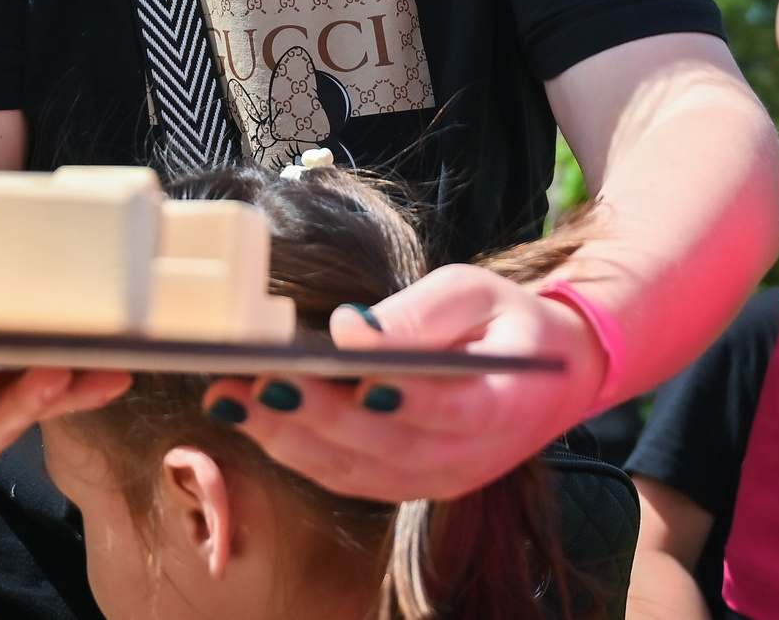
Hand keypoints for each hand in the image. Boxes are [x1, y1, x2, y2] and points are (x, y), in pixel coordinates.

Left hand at [201, 265, 602, 501]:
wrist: (547, 375)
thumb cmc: (504, 322)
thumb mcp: (475, 292)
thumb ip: (418, 313)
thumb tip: (348, 331)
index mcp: (506, 403)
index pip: (456, 409)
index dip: (406, 400)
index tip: (357, 380)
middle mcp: (473, 457)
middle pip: (391, 447)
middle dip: (319, 417)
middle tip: (261, 383)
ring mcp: (440, 480)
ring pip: (359, 470)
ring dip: (290, 439)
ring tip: (231, 400)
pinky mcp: (410, 485)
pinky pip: (348, 477)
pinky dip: (297, 451)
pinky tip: (253, 420)